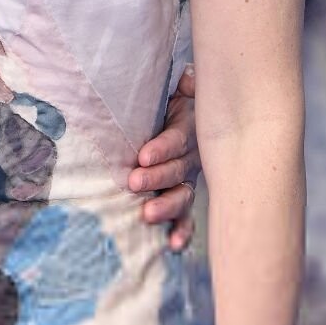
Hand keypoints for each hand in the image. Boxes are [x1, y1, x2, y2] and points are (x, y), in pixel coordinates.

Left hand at [129, 65, 199, 249]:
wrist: (173, 110)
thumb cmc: (163, 99)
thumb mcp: (171, 88)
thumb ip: (181, 84)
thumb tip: (187, 79)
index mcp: (188, 126)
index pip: (178, 138)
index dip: (163, 147)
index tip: (143, 156)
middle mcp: (192, 155)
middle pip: (178, 169)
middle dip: (157, 178)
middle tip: (134, 183)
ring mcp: (188, 178)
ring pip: (183, 195)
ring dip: (167, 208)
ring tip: (147, 216)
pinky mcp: (181, 197)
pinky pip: (185, 217)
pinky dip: (181, 231)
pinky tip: (174, 245)